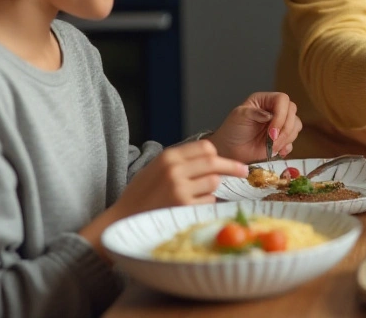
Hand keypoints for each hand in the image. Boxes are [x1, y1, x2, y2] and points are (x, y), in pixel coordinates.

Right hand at [79, 141, 244, 258]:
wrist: (121, 219)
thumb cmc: (141, 195)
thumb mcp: (156, 169)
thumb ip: (180, 161)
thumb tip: (212, 156)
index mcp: (168, 157)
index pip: (206, 147)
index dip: (220, 154)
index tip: (229, 160)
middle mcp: (174, 170)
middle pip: (215, 162)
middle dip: (233, 167)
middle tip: (244, 171)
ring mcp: (179, 189)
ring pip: (213, 183)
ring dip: (210, 190)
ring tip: (193, 196)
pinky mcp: (183, 207)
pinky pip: (207, 202)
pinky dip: (204, 204)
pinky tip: (188, 207)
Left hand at [208, 92, 301, 163]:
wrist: (230, 150)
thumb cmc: (232, 130)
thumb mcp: (239, 116)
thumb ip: (255, 113)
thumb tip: (270, 115)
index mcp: (265, 100)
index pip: (282, 100)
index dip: (281, 114)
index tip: (272, 130)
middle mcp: (275, 110)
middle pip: (292, 112)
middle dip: (284, 129)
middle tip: (272, 140)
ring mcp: (280, 124)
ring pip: (295, 126)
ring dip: (285, 138)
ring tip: (271, 146)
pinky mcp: (282, 139)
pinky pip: (292, 141)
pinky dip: (286, 147)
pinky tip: (275, 151)